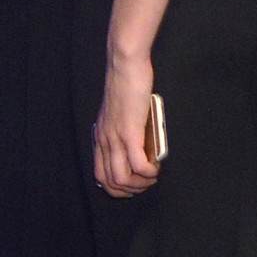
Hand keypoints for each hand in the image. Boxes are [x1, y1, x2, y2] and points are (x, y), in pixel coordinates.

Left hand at [93, 55, 162, 197]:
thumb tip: (138, 147)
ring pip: (122, 179)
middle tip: (147, 182)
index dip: (118, 189)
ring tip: (153, 176)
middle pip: (110, 182)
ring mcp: (115, 138)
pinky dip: (149, 172)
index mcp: (100, 137)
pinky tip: (156, 167)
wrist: (124, 65)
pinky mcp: (129, 132)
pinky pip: (138, 164)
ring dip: (141, 184)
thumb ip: (123, 130)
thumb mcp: (119, 113)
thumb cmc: (126, 85)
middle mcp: (104, 141)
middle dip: (132, 190)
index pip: (100, 176)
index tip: (135, 185)